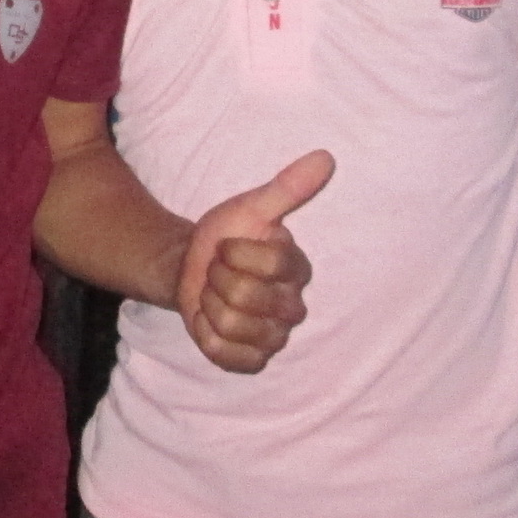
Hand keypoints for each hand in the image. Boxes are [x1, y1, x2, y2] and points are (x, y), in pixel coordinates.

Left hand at [176, 150, 332, 372]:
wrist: (192, 266)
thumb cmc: (226, 235)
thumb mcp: (251, 206)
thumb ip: (288, 187)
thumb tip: (325, 157)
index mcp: (298, 269)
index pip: (269, 264)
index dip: (235, 253)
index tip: (228, 245)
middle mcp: (294, 307)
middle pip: (245, 296)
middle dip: (217, 278)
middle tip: (219, 272)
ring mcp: (275, 338)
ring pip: (233, 326)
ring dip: (209, 306)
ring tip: (215, 295)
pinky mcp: (253, 361)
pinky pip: (227, 356)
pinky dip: (207, 336)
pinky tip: (211, 322)